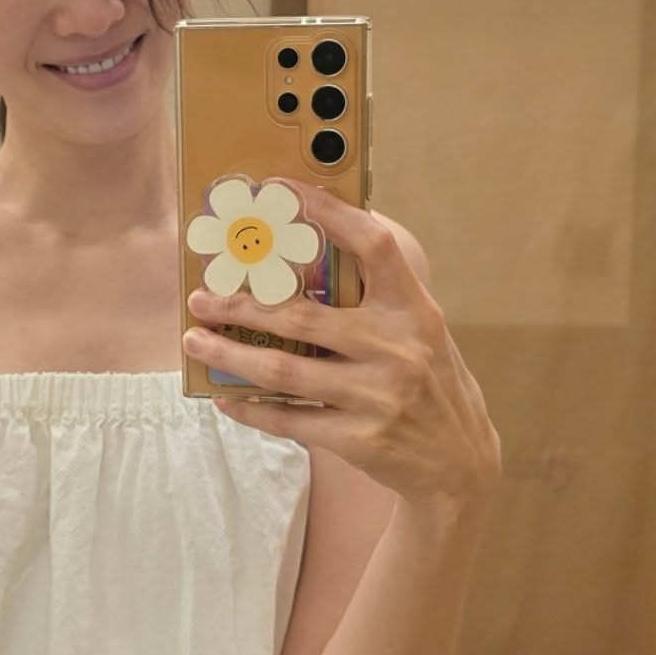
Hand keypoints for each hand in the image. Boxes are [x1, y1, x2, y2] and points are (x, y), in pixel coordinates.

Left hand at [182, 184, 501, 511]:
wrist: (460, 464)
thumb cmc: (431, 385)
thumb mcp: (422, 332)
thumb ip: (377, 300)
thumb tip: (305, 263)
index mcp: (414, 310)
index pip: (373, 245)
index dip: (329, 213)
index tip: (281, 190)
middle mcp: (397, 348)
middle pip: (301, 317)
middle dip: (241, 306)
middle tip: (201, 297)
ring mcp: (377, 396)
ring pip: (283, 371)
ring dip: (229, 355)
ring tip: (195, 341)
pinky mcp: (358, 439)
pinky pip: (288, 420)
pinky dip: (250, 409)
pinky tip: (225, 398)